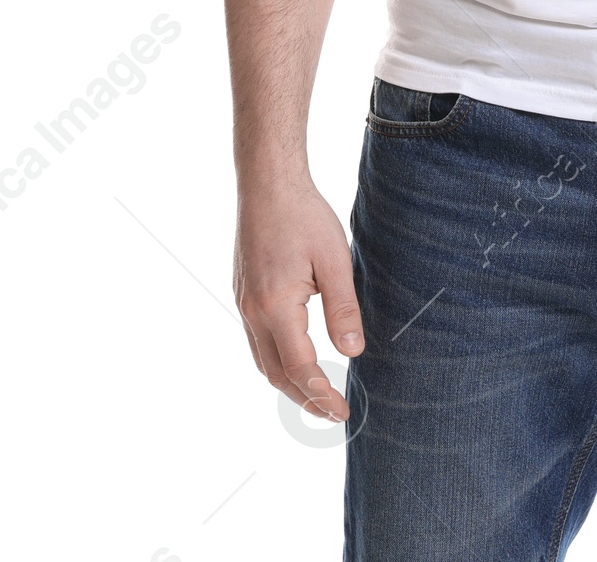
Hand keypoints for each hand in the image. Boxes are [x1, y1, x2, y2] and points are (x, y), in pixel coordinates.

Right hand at [233, 175, 362, 419]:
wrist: (268, 184)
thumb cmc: (304, 215)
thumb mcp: (334, 260)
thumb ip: (343, 308)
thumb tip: (353, 352)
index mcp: (276, 307)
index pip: (300, 369)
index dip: (322, 395)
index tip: (344, 413)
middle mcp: (252, 312)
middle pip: (276, 374)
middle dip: (304, 399)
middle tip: (333, 413)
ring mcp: (243, 303)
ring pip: (263, 361)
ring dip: (288, 383)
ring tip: (317, 394)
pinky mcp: (243, 293)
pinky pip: (257, 341)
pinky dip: (277, 360)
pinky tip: (296, 358)